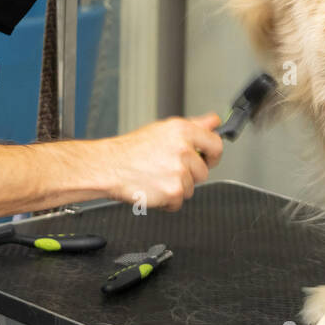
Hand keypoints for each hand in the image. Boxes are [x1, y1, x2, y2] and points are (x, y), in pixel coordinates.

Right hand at [103, 113, 223, 211]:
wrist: (109, 167)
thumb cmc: (131, 150)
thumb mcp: (163, 129)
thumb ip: (194, 126)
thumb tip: (214, 122)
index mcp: (182, 131)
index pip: (216, 144)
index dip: (212, 154)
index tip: (208, 158)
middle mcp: (183, 150)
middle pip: (204, 171)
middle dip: (189, 173)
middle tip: (168, 168)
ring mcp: (179, 172)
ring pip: (191, 188)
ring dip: (176, 187)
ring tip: (157, 177)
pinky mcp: (173, 192)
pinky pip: (179, 202)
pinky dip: (167, 201)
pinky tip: (154, 187)